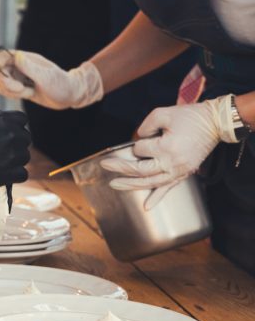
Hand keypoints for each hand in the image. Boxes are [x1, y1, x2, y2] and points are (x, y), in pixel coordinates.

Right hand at [0, 50, 103, 109]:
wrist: (70, 95)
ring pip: (2, 83)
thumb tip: (15, 55)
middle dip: (7, 83)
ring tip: (28, 92)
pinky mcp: (20, 87)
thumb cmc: (61, 84)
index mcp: (25, 59)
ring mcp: (19, 76)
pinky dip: (13, 95)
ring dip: (12, 90)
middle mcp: (20, 66)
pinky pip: (7, 91)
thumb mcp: (46, 76)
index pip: (3, 56)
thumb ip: (29, 67)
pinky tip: (27, 95)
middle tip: (22, 89)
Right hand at [0, 111, 30, 192]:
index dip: (15, 125)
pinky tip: (2, 174)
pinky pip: (23, 174)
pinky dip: (14, 175)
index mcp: (1, 119)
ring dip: (16, 159)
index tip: (7, 131)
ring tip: (0, 163)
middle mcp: (11, 134)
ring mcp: (14, 154)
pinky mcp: (12, 173)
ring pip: (25, 156)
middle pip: (25, 137)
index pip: (22, 118)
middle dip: (16, 142)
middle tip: (1, 149)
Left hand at [100, 96, 234, 208]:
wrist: (215, 124)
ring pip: (151, 183)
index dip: (137, 144)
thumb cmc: (189, 117)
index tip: (141, 138)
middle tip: (105, 165)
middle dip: (121, 168)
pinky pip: (169, 188)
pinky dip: (157, 198)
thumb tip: (137, 138)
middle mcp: (173, 163)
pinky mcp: (185, 174)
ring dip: (132, 185)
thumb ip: (145, 125)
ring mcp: (180, 171)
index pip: (141, 150)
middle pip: (141, 170)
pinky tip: (147, 207)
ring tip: (114, 184)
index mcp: (167, 147)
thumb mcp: (163, 113)